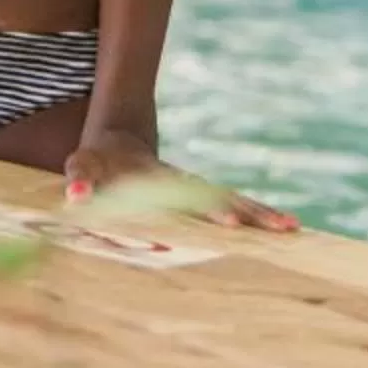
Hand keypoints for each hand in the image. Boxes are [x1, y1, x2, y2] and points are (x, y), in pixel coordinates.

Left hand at [64, 132, 297, 232]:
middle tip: (278, 229)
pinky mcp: (203, 196)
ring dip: (262, 214)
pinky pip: (236, 205)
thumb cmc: (98, 160)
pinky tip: (286, 229)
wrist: (119, 138)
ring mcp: (198, 187)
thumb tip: (75, 197)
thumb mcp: (83, 166)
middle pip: (223, 198)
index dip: (209, 209)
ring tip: (292, 229)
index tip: (230, 223)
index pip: (189, 195)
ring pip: (236, 200)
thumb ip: (81, 181)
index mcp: (161, 178)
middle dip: (250, 213)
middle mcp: (186, 182)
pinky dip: (259, 215)